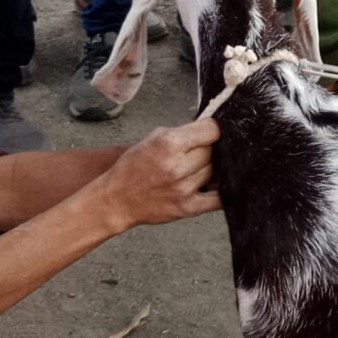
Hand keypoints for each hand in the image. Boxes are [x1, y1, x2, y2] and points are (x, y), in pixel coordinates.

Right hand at [96, 119, 220, 227]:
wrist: (116, 199)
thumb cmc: (133, 167)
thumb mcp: (153, 138)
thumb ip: (182, 133)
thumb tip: (210, 130)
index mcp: (168, 144)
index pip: (211, 130)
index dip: (212, 128)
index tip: (210, 130)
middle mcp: (177, 166)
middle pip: (214, 150)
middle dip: (209, 148)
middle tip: (198, 150)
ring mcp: (184, 189)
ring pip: (216, 171)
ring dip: (210, 168)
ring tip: (196, 167)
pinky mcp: (187, 208)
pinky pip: (218, 200)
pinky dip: (221, 190)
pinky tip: (215, 184)